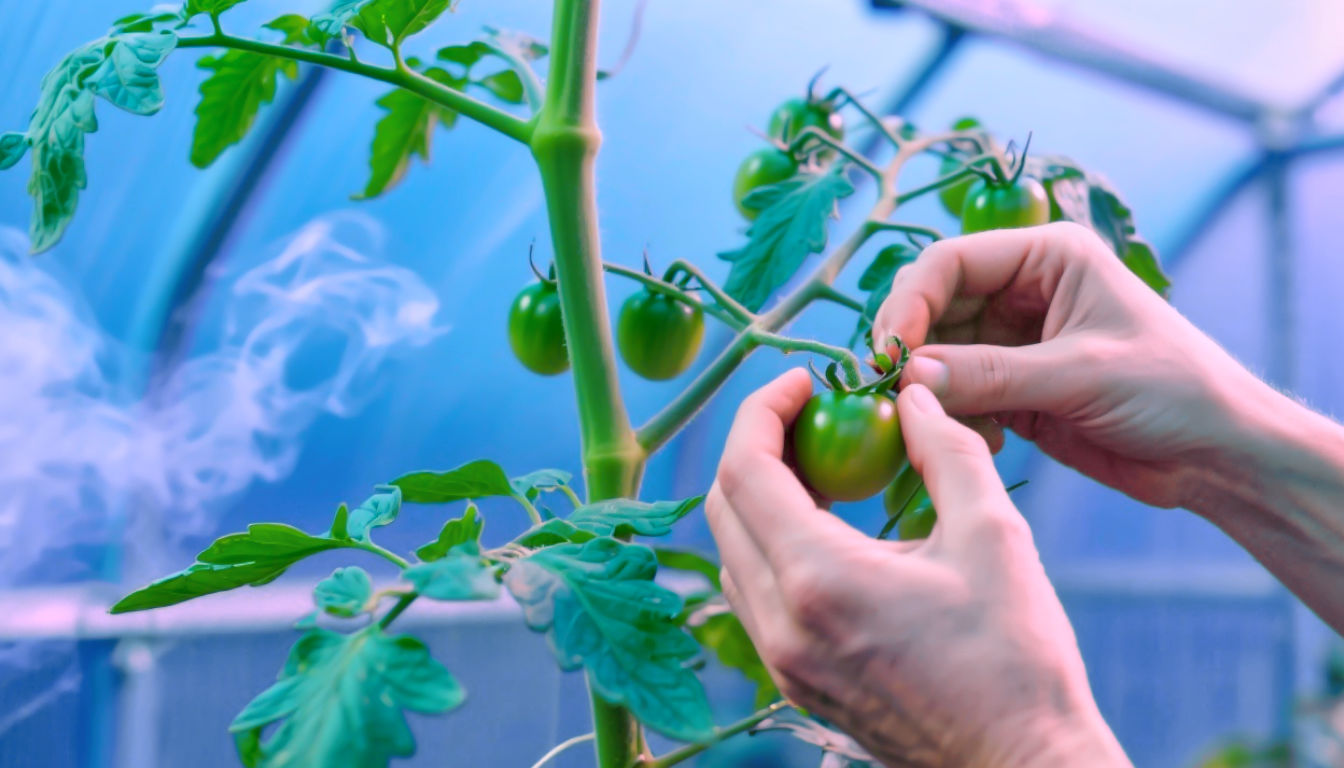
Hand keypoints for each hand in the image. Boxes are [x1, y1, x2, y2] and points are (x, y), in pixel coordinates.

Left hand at [706, 369, 1129, 767]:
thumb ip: (946, 451)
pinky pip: (755, 595)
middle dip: (757, 446)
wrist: (1020, 765)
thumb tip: (913, 397)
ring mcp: (782, 661)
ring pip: (733, 554)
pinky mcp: (795, 682)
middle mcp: (781, 624)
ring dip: (760, 497)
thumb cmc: (1016, 658)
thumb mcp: (993, 536)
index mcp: (819, 580)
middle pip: (724, 508)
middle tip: (809, 415)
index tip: (804, 381)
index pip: (745, 471)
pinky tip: (827, 528)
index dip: (762, 411)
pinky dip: (772, 546)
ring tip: (821, 464)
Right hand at [873, 222, 1269, 508]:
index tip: (891, 355)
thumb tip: (909, 376)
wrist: (1216, 454)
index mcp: (1046, 258)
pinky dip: (951, 418)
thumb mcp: (1080, 375)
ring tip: (932, 424)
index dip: (911, 303)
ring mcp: (1014, 343)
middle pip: (932, 308)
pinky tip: (980, 441)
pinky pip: (956, 397)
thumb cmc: (1171, 390)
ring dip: (927, 390)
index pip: (949, 263)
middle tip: (891, 392)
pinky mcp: (1012, 391)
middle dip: (910, 349)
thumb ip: (992, 374)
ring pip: (937, 356)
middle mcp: (1022, 292)